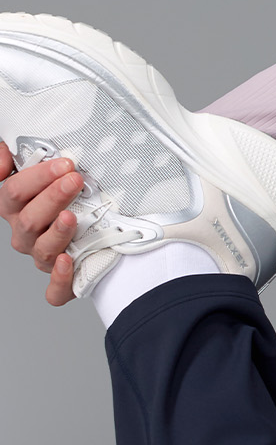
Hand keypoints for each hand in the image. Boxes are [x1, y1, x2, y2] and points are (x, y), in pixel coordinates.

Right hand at [0, 140, 80, 304]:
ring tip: (71, 216)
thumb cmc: (66, 188)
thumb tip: (3, 159)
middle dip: (52, 197)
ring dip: (57, 233)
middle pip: (29, 220)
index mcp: (16, 207)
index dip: (37, 177)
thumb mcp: (40, 165)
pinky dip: (60, 279)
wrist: (97, 219)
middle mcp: (26, 233)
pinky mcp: (62, 278)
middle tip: (74, 180)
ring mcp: (43, 255)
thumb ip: (10, 155)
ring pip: (41, 250)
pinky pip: (55, 290)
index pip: (14, 192)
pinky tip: (68, 262)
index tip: (65, 164)